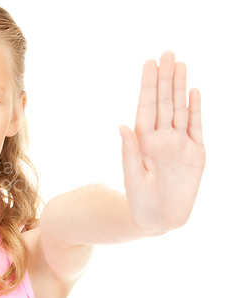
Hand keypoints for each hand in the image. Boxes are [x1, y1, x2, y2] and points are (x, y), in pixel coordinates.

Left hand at [119, 51, 205, 234]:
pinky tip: (193, 92)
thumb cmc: (139, 201)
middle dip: (165, 78)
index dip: (148, 85)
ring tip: (180, 64)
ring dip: (180, 87)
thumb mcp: (133, 177)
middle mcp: (161, 137)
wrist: (159, 221)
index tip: (149, 63)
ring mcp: (179, 143)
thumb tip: (122, 125)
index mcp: (143, 141)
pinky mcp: (196, 154)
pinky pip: (196, 127)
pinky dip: (196, 110)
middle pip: (164, 102)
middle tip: (167, 53)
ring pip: (181, 109)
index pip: (146, 107)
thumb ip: (130, 151)